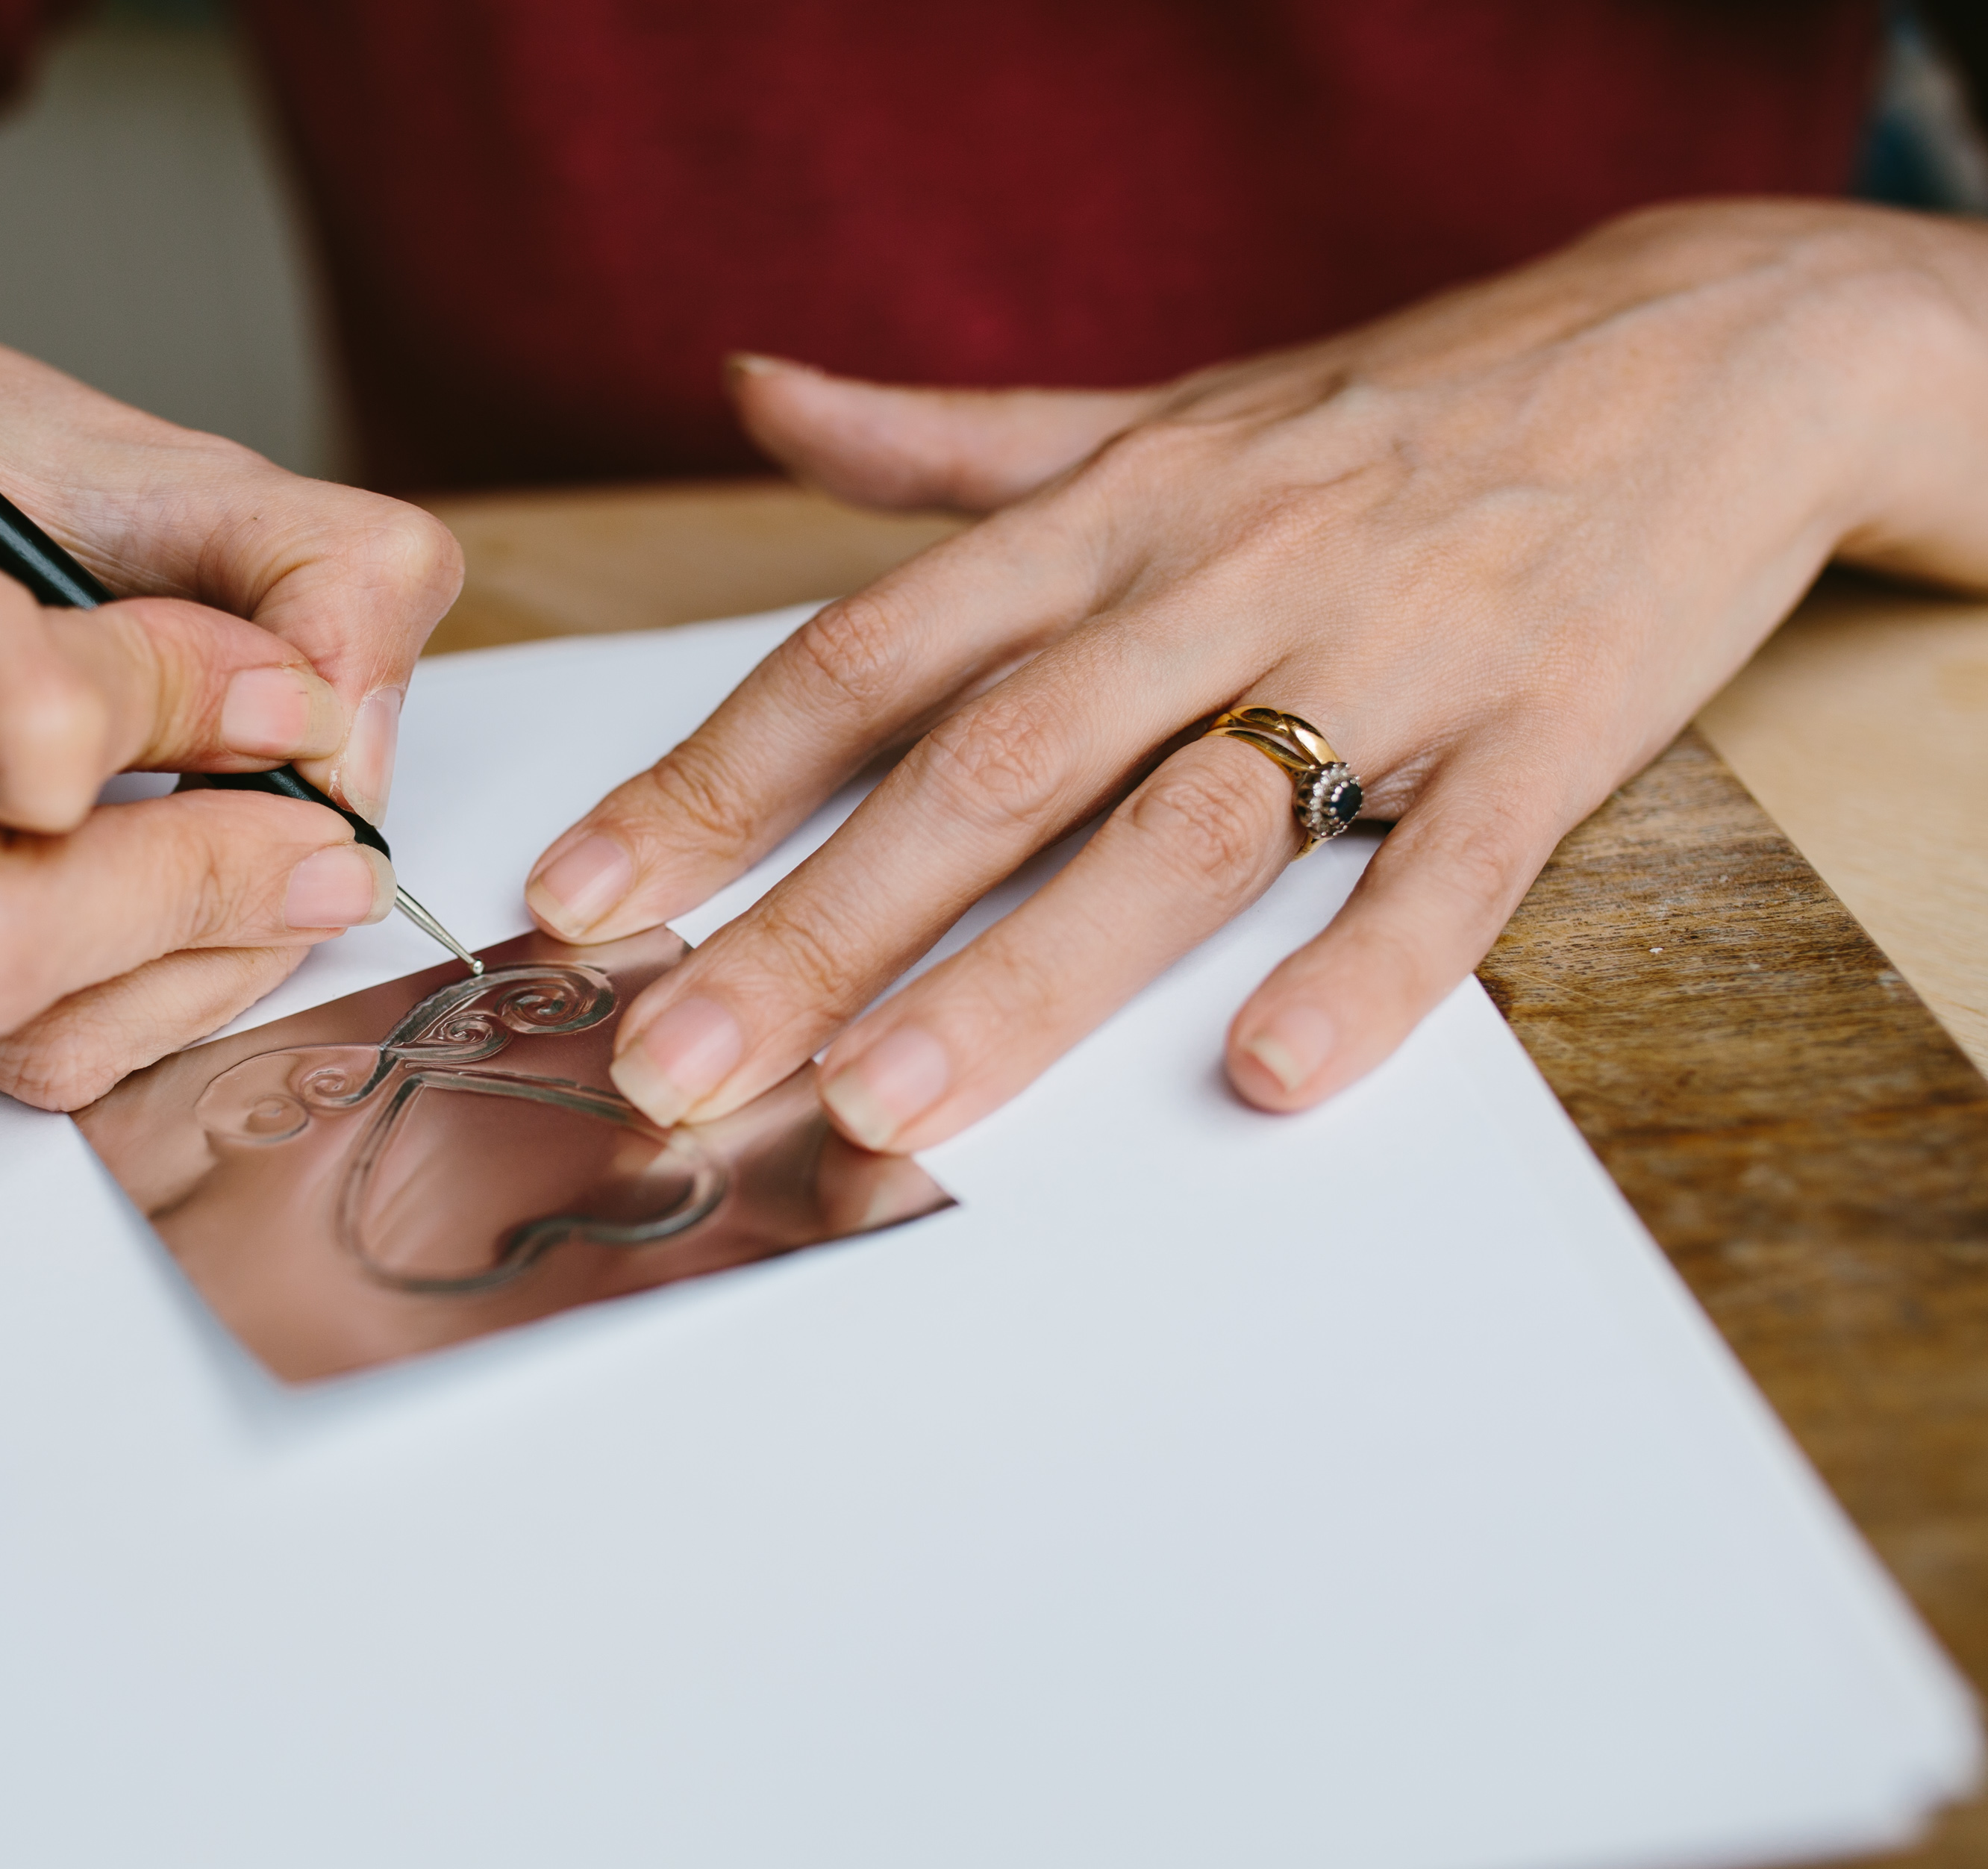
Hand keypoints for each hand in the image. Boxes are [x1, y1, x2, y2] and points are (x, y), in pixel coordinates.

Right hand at [0, 224, 460, 1107]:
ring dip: (200, 959)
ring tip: (275, 865)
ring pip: (11, 1022)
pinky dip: (152, 1001)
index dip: (203, 712)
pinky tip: (191, 913)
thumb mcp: (148, 451)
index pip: (22, 723)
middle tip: (324, 839)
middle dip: (204, 886)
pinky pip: (14, 1061)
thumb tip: (350, 749)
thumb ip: (306, 563)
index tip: (287, 688)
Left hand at [523, 200, 1987, 1146]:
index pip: (867, 658)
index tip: (583, 899)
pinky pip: (1446, 861)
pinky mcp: (1547, 727)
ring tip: (891, 1105)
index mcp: (1109, 515)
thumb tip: (759, 396)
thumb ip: (941, 440)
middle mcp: (1218, 577)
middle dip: (817, 923)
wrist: (1704, 343)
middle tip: (677, 1059)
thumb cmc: (1387, 407)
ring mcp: (1388, 651)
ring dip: (1028, 977)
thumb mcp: (1155, 407)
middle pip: (988, 766)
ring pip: (1179, 825)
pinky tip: (1270, 1073)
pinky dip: (1364, 966)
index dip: (712, 782)